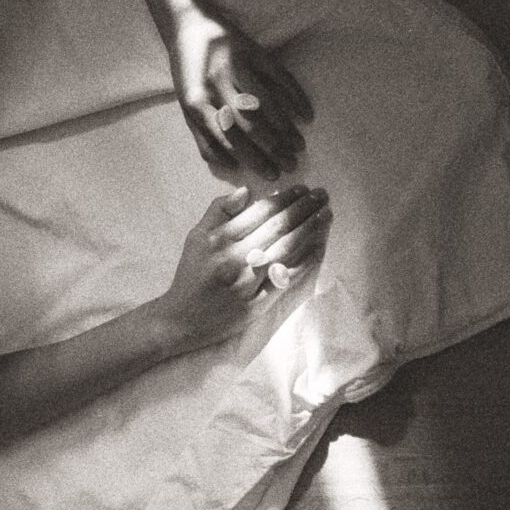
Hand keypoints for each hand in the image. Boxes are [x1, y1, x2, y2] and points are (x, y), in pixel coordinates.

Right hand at [156, 184, 331, 351]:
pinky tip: (318, 246)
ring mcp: (248, 283)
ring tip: (326, 215)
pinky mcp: (257, 304)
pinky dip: (305, 261)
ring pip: (286, 250)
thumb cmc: (192, 275)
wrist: (183, 320)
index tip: (302, 189)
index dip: (284, 199)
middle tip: (322, 195)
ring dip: (309, 230)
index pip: (259, 213)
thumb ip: (218, 211)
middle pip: (277, 228)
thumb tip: (246, 190)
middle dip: (303, 209)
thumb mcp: (196, 237)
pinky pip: (286, 279)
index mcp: (219, 240)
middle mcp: (234, 259)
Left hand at [168, 6, 313, 180]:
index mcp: (196, 102)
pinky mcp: (254, 50)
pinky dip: (296, 97)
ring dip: (286, 127)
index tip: (271, 175)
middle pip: (249, 124)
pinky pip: (280, 77)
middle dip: (273, 149)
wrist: (189, 24)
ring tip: (299, 146)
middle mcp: (215, 84)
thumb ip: (204, 137)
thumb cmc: (190, 74)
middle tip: (290, 165)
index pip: (227, 139)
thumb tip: (231, 167)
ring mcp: (236, 65)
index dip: (252, 160)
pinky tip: (306, 115)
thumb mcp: (188, 107)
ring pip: (266, 102)